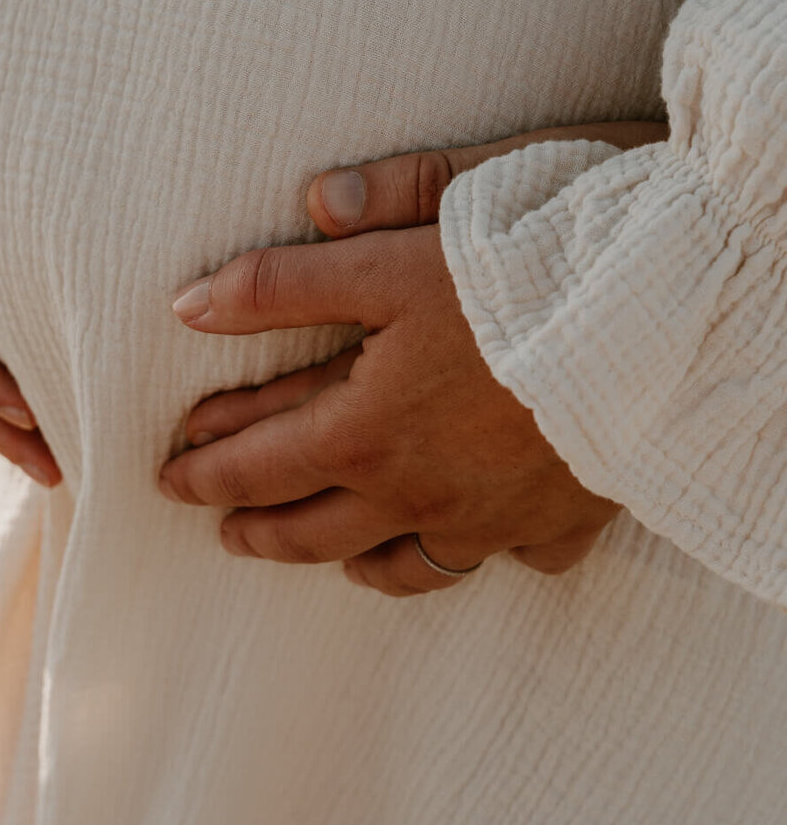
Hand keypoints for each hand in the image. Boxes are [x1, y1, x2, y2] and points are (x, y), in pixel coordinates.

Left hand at [160, 122, 666, 593]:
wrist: (656, 322)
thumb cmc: (517, 278)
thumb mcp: (385, 260)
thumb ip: (280, 284)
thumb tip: (188, 304)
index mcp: (364, 433)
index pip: (257, 464)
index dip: (205, 468)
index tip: (168, 475)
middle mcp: (420, 494)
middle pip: (315, 530)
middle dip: (257, 528)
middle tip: (223, 530)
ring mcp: (492, 519)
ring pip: (403, 564)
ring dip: (348, 558)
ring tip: (324, 554)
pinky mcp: (561, 520)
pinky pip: (505, 560)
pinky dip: (472, 555)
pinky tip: (462, 543)